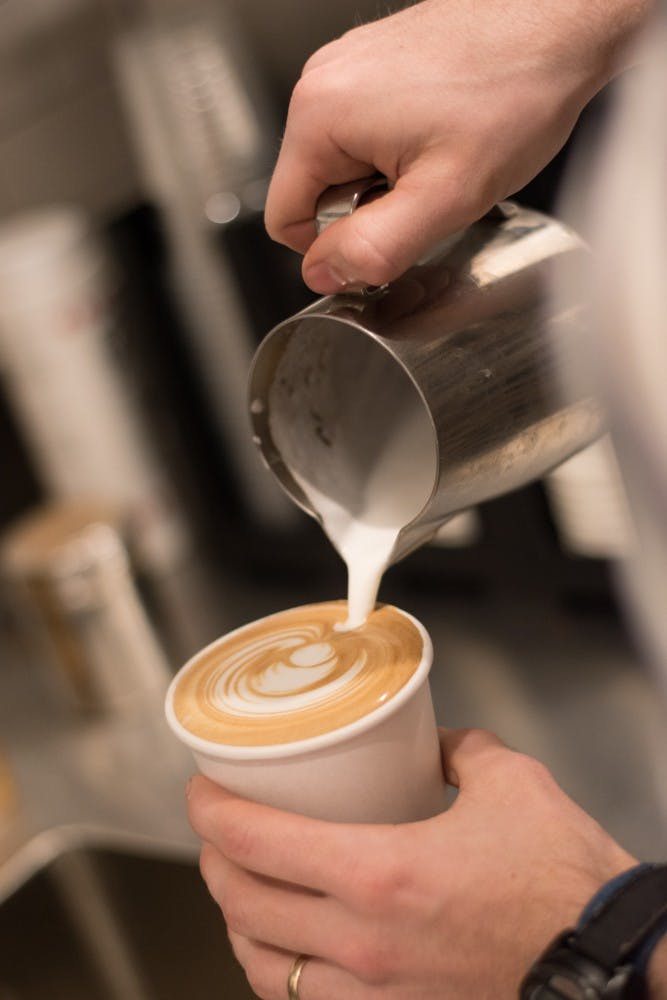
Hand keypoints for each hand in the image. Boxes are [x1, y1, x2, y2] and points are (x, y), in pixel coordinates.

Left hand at [187, 728, 635, 998]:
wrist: (612, 965)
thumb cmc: (565, 882)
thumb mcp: (509, 782)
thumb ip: (459, 750)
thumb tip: (433, 742)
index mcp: (381, 874)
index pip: (255, 842)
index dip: (208, 813)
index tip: (198, 790)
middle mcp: (365, 943)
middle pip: (243, 905)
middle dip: (212, 862)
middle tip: (215, 831)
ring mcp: (378, 994)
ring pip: (264, 968)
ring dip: (237, 923)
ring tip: (239, 891)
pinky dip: (281, 974)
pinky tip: (289, 950)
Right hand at [265, 0, 648, 293]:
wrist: (561, 21)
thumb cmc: (513, 93)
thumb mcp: (443, 197)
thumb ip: (375, 247)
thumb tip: (323, 274)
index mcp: (319, 114)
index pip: (283, 220)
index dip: (333, 251)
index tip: (388, 240)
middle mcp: (323, 81)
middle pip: (314, 191)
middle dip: (367, 211)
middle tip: (429, 192)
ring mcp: (349, 65)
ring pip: (343, 163)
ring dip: (386, 181)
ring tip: (442, 159)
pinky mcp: (376, 61)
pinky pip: (366, 131)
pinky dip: (400, 149)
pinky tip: (444, 135)